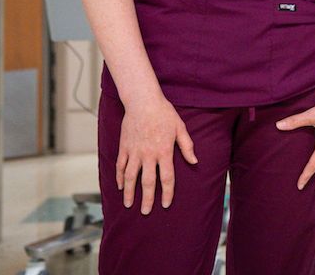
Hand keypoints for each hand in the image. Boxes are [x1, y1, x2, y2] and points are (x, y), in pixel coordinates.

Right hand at [117, 97, 197, 213]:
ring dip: (129, 192)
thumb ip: (187, 146)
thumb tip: (195, 162)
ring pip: (130, 177)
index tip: (165, 204)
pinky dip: (119, 177)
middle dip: (147, 199)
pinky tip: (120, 186)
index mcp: (164, 151)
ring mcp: (134, 152)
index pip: (167, 178)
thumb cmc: (164, 113)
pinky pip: (120, 166)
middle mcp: (148, 155)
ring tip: (128, 204)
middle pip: (148, 182)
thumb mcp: (180, 128)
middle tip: (145, 212)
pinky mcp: (124, 147)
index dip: (167, 193)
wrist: (143, 102)